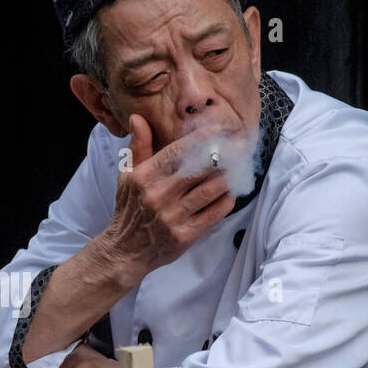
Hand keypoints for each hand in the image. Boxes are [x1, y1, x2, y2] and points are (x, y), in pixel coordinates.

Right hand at [96, 113, 238, 288]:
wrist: (125, 250)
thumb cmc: (129, 209)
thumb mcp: (128, 175)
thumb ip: (138, 146)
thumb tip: (137, 117)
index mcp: (145, 176)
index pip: (180, 150)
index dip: (206, 137)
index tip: (225, 128)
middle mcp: (159, 195)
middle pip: (201, 168)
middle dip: (226, 154)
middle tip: (242, 145)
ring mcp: (172, 217)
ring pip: (211, 190)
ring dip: (229, 177)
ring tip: (240, 167)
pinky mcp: (184, 236)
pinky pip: (213, 214)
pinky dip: (226, 201)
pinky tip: (231, 192)